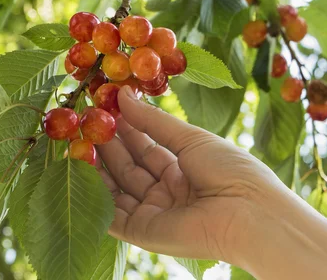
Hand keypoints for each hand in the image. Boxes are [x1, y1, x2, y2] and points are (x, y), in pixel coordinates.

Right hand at [95, 86, 283, 263]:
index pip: (144, 146)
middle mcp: (165, 191)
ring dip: (97, 166)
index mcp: (181, 169)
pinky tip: (79, 171)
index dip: (124, 128)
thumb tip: (124, 94)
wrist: (249, 213)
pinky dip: (95, 195)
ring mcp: (153, 213)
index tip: (103, 107)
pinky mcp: (143, 233)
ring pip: (117, 189)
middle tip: (84, 121)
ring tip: (77, 140)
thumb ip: (153, 120)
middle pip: (128, 167)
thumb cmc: (229, 170)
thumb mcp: (190, 138)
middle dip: (107, 144)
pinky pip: (113, 214)